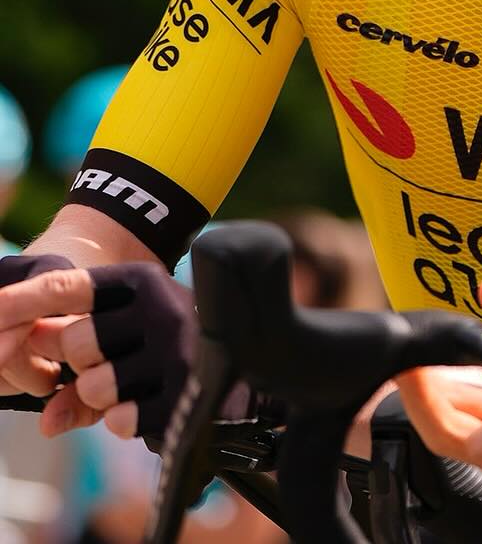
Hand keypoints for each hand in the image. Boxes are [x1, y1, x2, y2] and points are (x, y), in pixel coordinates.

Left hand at [0, 261, 195, 440]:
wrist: (240, 354)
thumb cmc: (158, 344)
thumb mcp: (120, 338)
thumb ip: (73, 367)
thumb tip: (45, 421)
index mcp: (138, 281)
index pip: (64, 287)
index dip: (20, 301)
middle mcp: (160, 305)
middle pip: (75, 340)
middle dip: (76, 361)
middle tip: (95, 362)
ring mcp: (175, 347)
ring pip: (96, 383)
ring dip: (98, 394)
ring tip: (123, 386)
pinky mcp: (186, 390)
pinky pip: (120, 419)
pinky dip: (120, 419)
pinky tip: (140, 405)